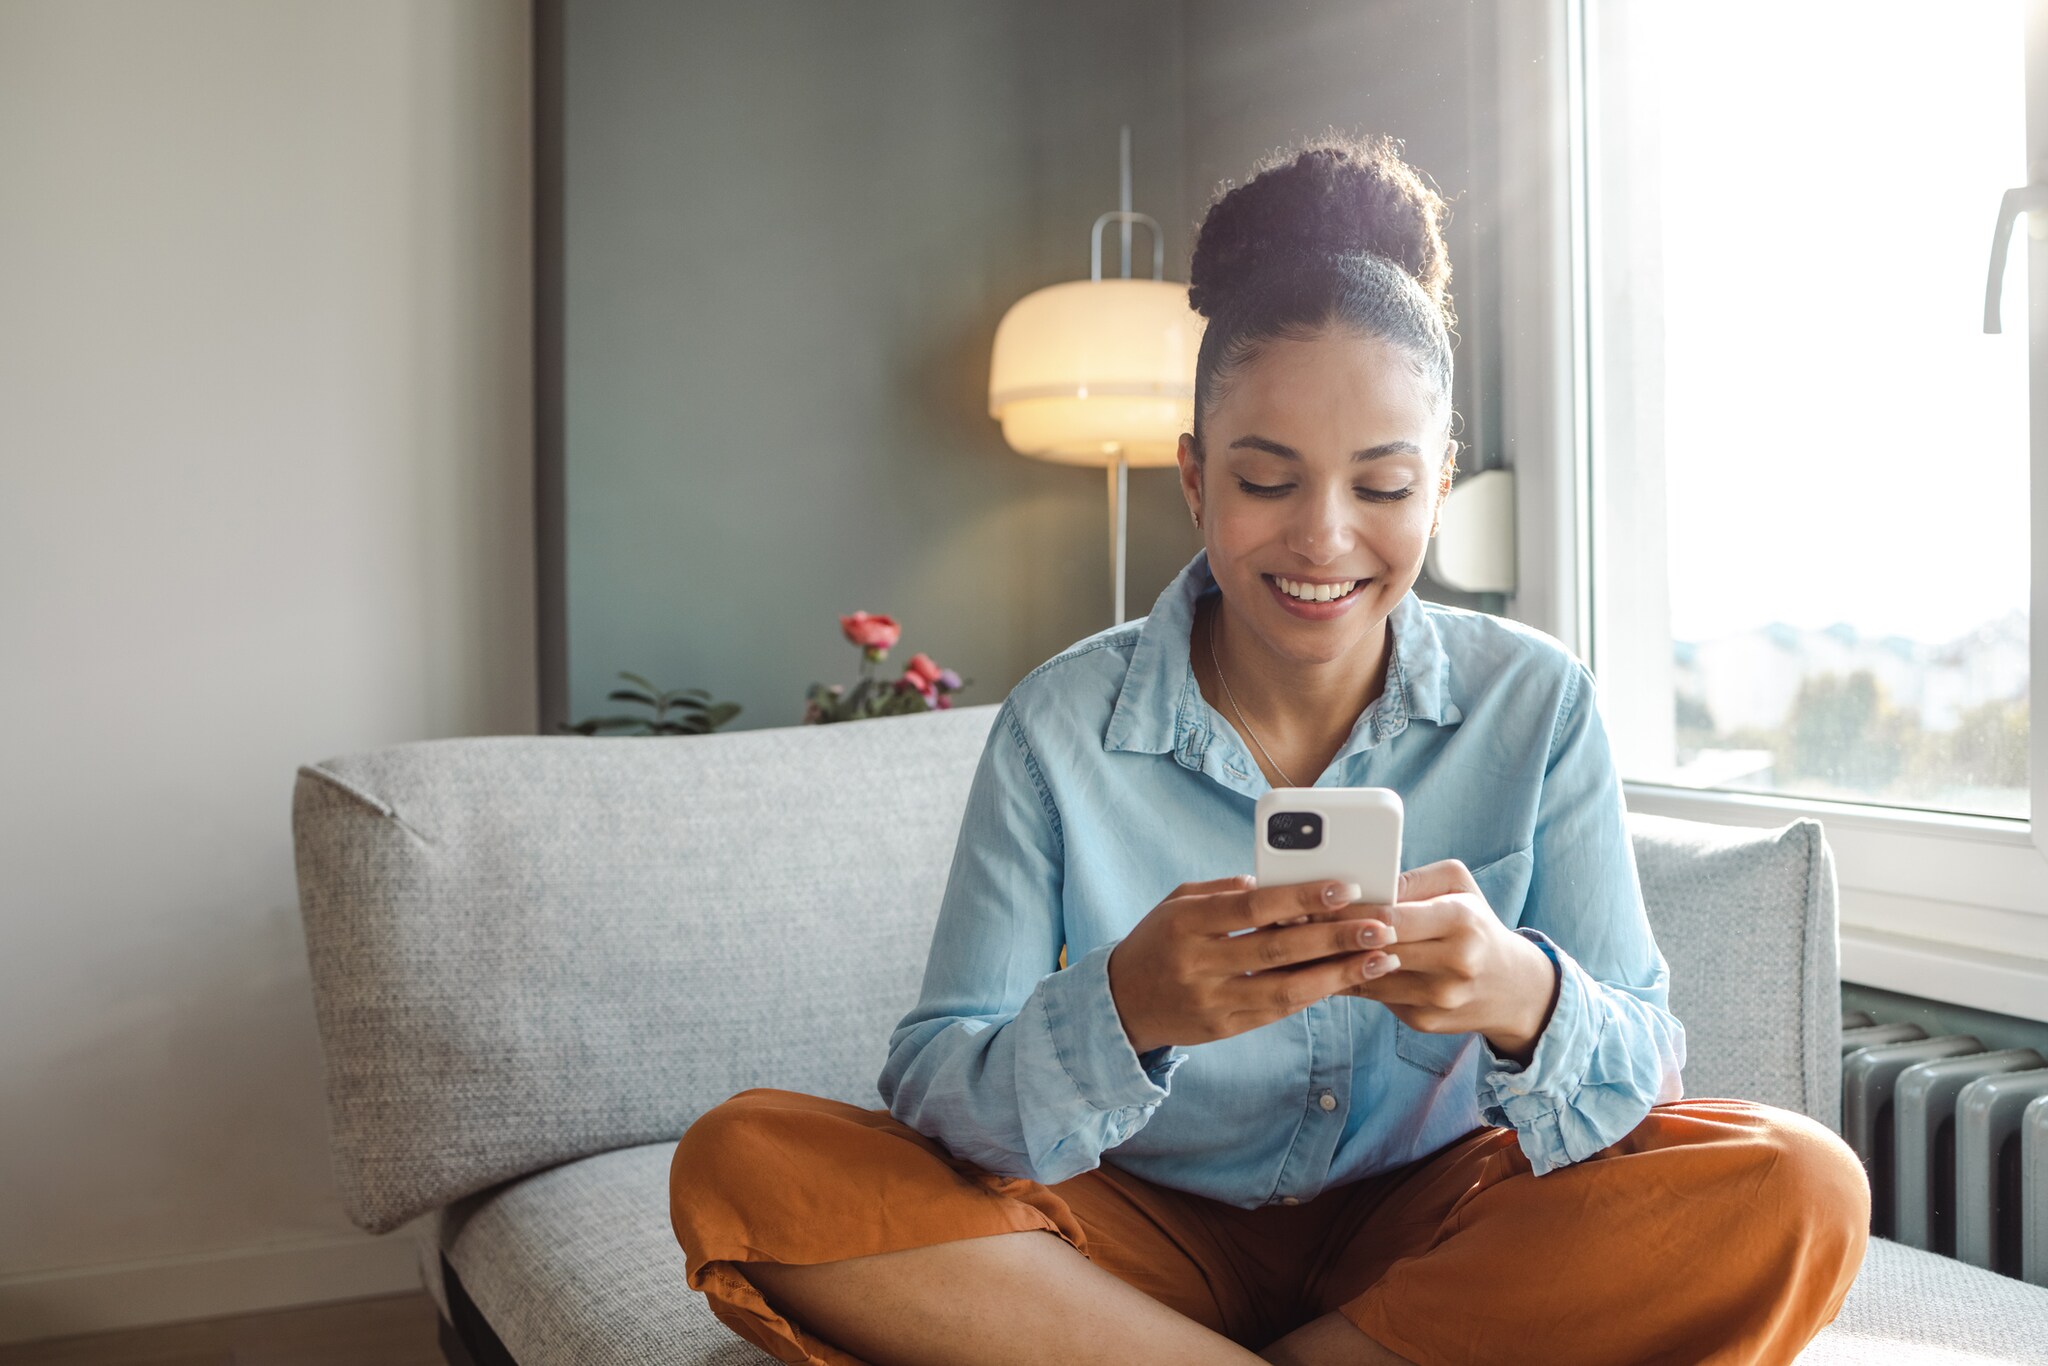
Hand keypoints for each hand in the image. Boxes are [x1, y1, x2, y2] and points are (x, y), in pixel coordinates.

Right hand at [1107, 874, 1400, 1054]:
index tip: (1344, 888)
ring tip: (1379, 958)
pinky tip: (1345, 979)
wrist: (1122, 1003)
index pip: (1252, 908)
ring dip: (1338, 973)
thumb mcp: (1176, 903)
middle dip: (1335, 937)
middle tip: (1380, 926)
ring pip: (1285, 989)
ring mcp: (1212, 1001)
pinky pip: (1277, 1010)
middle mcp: (1199, 964)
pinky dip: (1314, 994)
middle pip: (1277, 950)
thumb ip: (1224, 892)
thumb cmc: (1157, 941)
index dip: (1301, 897)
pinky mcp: (1223, 1029)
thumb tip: (1272, 883)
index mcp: (1186, 923)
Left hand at [1306, 860, 1559, 1063]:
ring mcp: (1438, 998)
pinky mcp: (1423, 1021)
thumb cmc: (1476, 924)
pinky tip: (1321, 967)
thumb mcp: (1458, 887)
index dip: (1350, 910)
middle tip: (1292, 920)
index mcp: (1460, 922)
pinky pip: (1374, 997)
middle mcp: (1453, 963)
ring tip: (1297, 942)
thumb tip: (1367, 885)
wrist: (1513, 988)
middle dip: (1331, 935)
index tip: (1314, 900)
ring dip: (1330, 962)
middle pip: (1374, 948)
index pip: (1391, 917)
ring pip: (1367, 977)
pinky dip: (1347, 981)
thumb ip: (1413, 881)